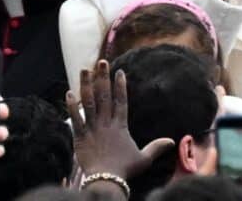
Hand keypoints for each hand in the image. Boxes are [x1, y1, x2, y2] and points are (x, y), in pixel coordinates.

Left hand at [68, 60, 174, 178]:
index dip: (120, 86)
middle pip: (104, 96)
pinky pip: (75, 119)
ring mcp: (92, 129)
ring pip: (88, 103)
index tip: (119, 71)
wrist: (106, 180)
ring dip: (86, 86)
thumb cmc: (125, 170)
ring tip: (84, 70)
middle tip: (101, 62)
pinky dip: (71, 106)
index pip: (121, 101)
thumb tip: (172, 141)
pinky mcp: (80, 137)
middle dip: (103, 78)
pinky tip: (68, 93)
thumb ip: (156, 147)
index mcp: (121, 126)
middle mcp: (106, 123)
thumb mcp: (143, 158)